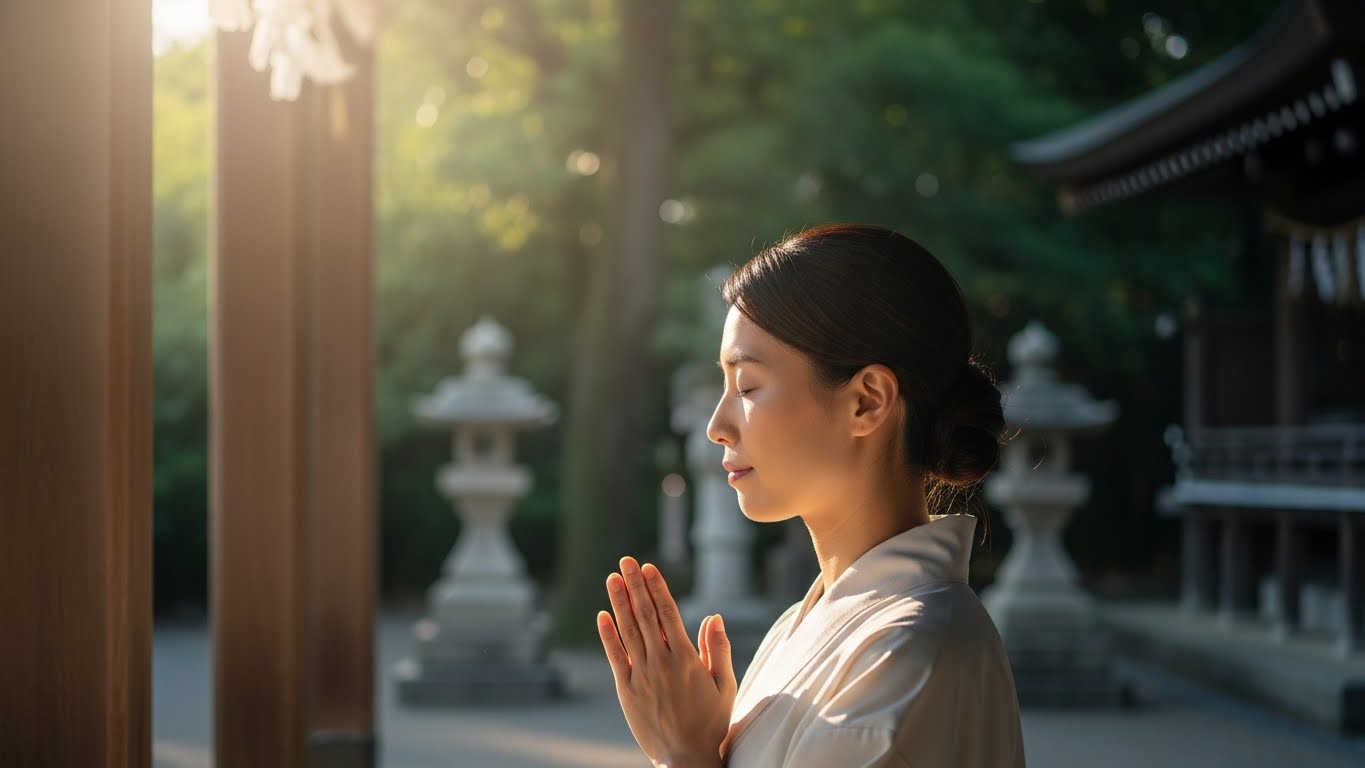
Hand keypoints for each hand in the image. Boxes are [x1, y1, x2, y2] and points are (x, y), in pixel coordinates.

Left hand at [598, 557, 736, 767]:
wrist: (686, 758)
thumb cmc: (711, 722)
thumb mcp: (724, 685)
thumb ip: (719, 649)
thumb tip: (714, 616)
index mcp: (687, 659)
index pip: (668, 613)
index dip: (657, 588)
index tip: (647, 567)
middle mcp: (662, 663)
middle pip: (646, 616)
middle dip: (635, 586)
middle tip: (626, 561)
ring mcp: (642, 676)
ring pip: (628, 631)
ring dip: (619, 602)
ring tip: (612, 578)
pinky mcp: (627, 691)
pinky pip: (615, 657)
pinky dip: (607, 635)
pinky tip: (602, 615)